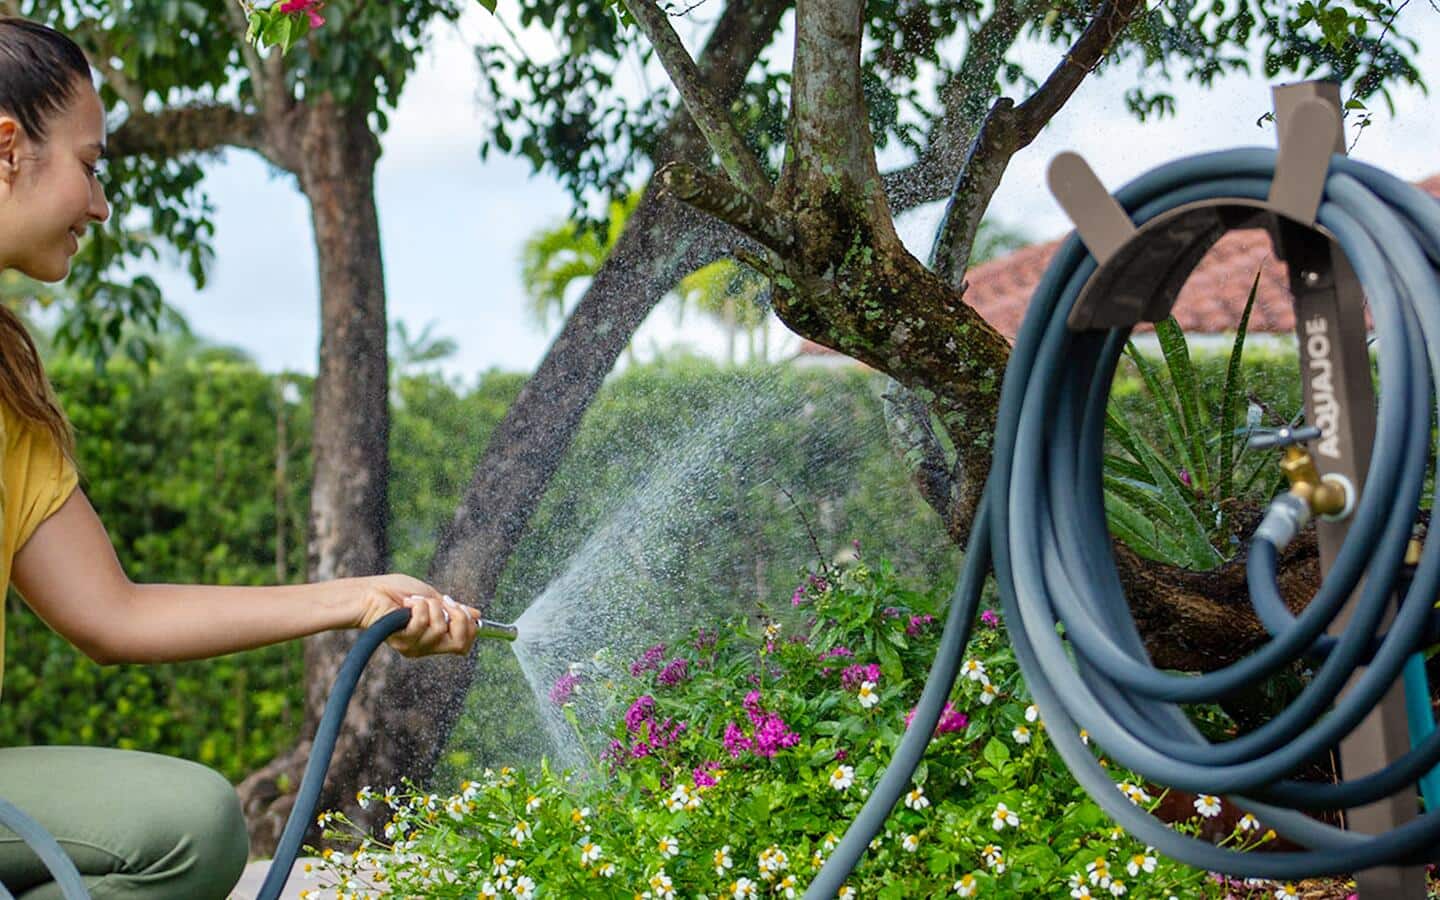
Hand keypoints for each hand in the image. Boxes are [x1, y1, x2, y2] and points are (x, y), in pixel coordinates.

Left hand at [354, 573, 480, 657]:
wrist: (369, 592)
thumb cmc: (396, 592)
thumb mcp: (432, 598)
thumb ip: (452, 609)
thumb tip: (477, 614)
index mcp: (434, 638)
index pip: (463, 645)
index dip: (469, 627)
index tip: (461, 608)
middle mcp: (426, 647)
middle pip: (459, 644)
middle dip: (458, 618)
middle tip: (445, 604)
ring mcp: (414, 646)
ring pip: (439, 628)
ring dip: (430, 606)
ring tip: (414, 601)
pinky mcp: (402, 641)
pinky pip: (421, 623)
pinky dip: (417, 606)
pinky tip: (404, 605)